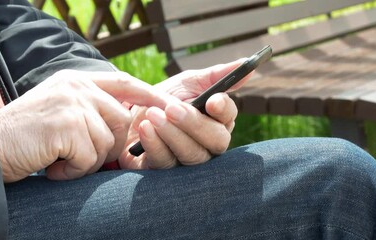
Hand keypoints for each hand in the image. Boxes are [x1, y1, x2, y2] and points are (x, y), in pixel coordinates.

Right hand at [0, 70, 171, 181]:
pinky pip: (90, 157)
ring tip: (61, 161)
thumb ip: (92, 110)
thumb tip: (128, 122)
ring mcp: (72, 103)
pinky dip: (74, 170)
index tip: (171, 107)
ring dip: (88, 161)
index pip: (124, 83)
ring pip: (108, 142)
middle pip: (123, 120)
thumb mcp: (62, 113)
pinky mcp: (66, 124)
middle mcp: (76, 86)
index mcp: (77, 80)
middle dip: (110, 146)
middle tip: (81, 157)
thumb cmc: (26, 138)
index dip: (150, 95)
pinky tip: (54, 167)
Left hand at [119, 59, 251, 168]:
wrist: (129, 114)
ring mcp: (188, 160)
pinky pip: (165, 163)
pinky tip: (145, 129)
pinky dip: (155, 145)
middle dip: (194, 124)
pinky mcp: (165, 171)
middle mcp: (208, 143)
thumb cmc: (164, 98)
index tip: (212, 100)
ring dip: (172, 134)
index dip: (223, 110)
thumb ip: (215, 76)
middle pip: (215, 141)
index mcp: (217, 120)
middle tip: (172, 108)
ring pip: (192, 154)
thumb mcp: (187, 83)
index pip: (229, 117)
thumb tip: (246, 64)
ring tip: (153, 115)